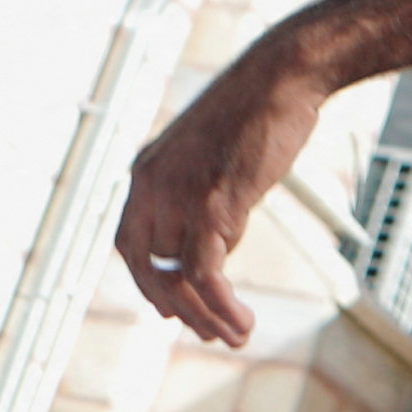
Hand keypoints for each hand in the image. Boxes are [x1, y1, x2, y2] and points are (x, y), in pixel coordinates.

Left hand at [111, 38, 336, 346]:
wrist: (279, 76)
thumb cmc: (259, 108)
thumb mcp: (215, 154)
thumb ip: (206, 192)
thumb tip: (220, 235)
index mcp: (144, 174)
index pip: (131, 242)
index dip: (148, 280)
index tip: (170, 307)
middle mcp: (150, 188)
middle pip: (148, 266)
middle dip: (176, 306)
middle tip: (208, 332)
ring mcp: (178, 198)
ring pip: (176, 277)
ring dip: (204, 315)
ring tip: (235, 335)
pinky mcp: (212, 206)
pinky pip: (203, 273)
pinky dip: (219, 304)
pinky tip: (240, 320)